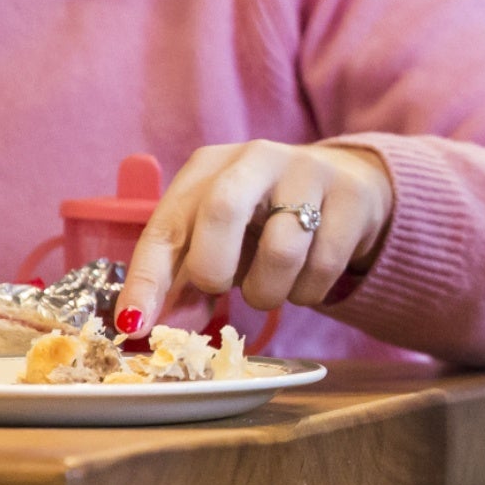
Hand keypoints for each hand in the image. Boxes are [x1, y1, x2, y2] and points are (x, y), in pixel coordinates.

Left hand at [116, 141, 393, 332]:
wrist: (348, 186)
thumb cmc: (266, 220)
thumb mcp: (220, 241)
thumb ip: (183, 282)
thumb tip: (145, 327)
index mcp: (208, 167)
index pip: (166, 225)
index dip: (147, 280)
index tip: (133, 326)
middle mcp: (254, 158)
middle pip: (222, 211)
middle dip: (215, 268)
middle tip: (222, 289)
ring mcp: (307, 172)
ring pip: (281, 250)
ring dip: (269, 290)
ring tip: (271, 285)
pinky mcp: (351, 195)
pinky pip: (324, 265)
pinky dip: (309, 291)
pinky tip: (307, 278)